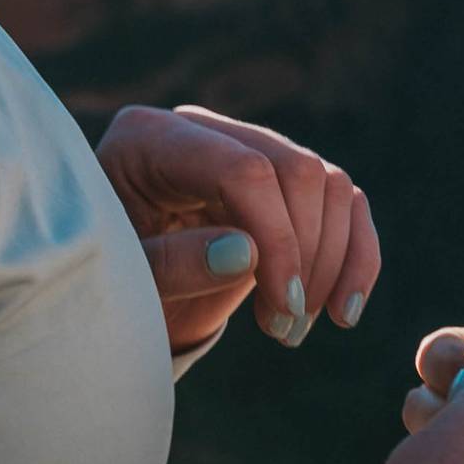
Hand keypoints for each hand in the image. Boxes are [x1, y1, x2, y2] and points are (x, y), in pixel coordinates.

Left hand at [96, 104, 381, 352]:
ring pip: (329, 187)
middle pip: (296, 171)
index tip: (286, 307)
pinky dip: (356, 258)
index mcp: (151, 140)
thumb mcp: (124, 283)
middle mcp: (207, 132)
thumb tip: (246, 253)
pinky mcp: (283, 185)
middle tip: (285, 330)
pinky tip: (343, 312)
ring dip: (330, 265)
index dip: (277, 238)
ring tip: (293, 330)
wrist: (114, 294)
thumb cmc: (107, 284)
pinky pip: (345, 205)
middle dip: (305, 256)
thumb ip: (171, 265)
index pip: (242, 170)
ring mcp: (250, 151)